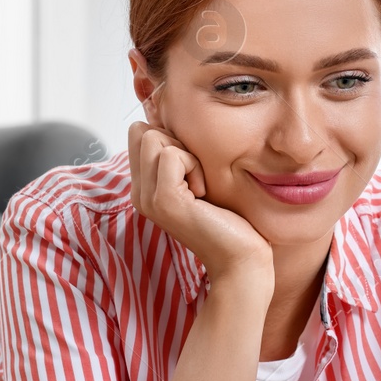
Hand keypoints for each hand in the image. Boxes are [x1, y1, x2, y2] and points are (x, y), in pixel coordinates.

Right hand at [126, 121, 272, 288]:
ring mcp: (147, 198)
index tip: (192, 172)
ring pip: (154, 137)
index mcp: (145, 188)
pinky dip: (195, 167)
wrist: (241, 258)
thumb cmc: (228, 219)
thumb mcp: (198, 179)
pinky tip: (203, 194)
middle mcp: (139, 194)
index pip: (139, 134)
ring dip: (188, 156)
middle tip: (197, 180)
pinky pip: (172, 154)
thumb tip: (171, 121)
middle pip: (144, 132)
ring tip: (200, 188)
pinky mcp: (163, 200)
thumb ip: (179, 156)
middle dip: (178, 145)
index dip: (171, 140)